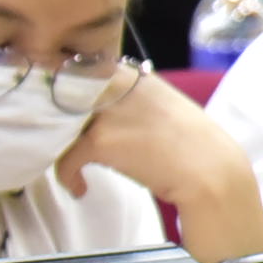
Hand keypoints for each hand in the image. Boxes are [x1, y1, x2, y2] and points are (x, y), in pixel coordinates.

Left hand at [57, 70, 262, 262]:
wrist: (209, 172)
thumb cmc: (190, 144)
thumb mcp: (161, 105)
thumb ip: (129, 100)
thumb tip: (94, 106)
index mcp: (133, 77)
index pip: (83, 75)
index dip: (65, 94)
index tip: (59, 112)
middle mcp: (117, 87)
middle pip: (64, 97)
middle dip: (53, 118)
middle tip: (55, 138)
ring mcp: (107, 112)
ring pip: (59, 127)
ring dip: (60, 148)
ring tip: (71, 164)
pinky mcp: (100, 140)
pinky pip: (66, 158)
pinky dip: (68, 176)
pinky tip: (79, 188)